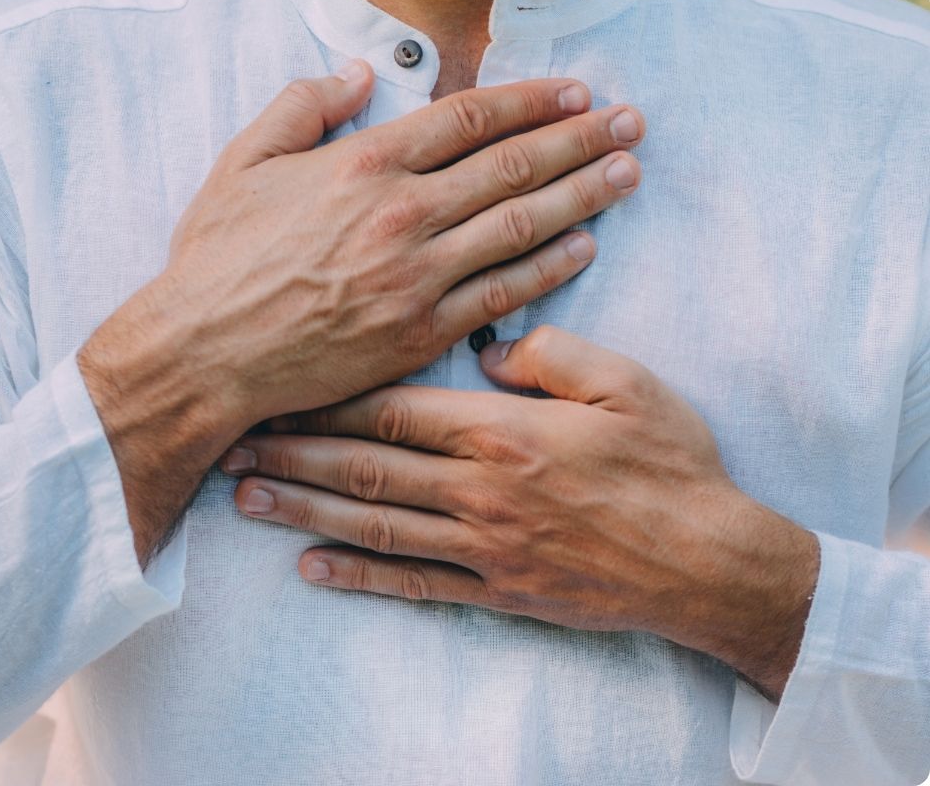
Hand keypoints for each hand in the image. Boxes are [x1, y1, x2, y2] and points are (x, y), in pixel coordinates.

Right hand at [78, 62, 644, 561]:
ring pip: (521, 224)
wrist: (206, 353)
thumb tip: (356, 75)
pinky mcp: (422, 331)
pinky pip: (503, 293)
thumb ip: (303, 107)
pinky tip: (585, 246)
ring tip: (627, 173)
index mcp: (364, 162)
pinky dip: (549, 267)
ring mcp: (418, 274)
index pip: (471, 117)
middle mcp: (403, 212)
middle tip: (630, 123)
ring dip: (583, 194)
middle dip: (581, 139)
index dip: (532, 100)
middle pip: (515, 164)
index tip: (574, 93)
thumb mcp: (244, 163)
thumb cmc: (218, 260)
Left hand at [223, 326, 819, 700]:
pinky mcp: (497, 591)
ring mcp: (484, 547)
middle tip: (232, 445)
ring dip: (305, 511)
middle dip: (294, 454)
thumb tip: (488, 348)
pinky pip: (414, 584)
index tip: (277, 390)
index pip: (394, 409)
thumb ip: (551, 354)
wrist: (708, 561)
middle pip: (365, 467)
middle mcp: (479, 489)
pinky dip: (359, 577)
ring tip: (247, 501)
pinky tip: (311, 570)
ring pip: (374, 525)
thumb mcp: (626, 382)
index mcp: (504, 430)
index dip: (328, 399)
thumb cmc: (671, 463)